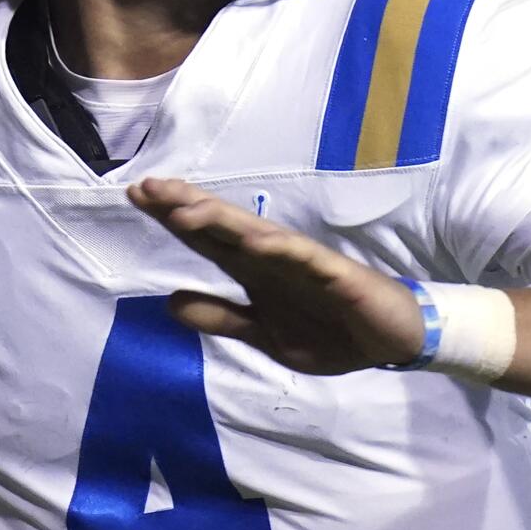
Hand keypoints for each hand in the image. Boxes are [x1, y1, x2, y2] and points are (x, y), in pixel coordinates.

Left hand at [127, 176, 424, 374]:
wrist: (393, 341)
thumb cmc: (331, 331)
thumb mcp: (266, 336)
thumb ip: (222, 318)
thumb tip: (169, 302)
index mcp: (255, 272)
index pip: (207, 241)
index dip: (173, 219)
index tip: (137, 195)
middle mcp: (274, 259)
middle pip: (223, 228)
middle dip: (186, 206)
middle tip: (148, 187)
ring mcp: (305, 263)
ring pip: (257, 236)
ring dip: (222, 222)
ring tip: (184, 210)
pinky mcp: (338, 274)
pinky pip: (307, 259)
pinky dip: (282, 249)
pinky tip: (256, 240)